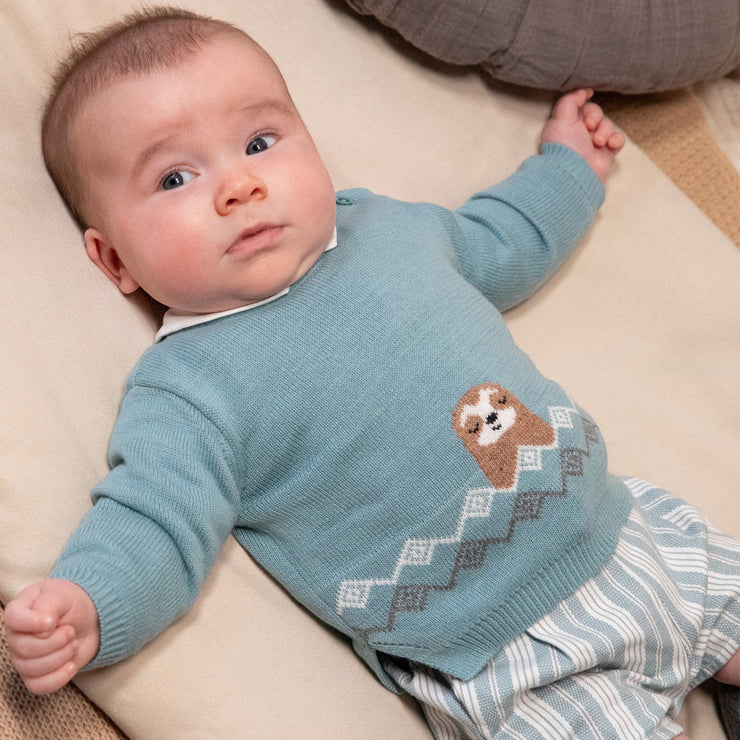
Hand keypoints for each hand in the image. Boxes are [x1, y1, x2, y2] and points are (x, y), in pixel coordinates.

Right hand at [4, 579, 99, 693]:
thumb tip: (43, 628)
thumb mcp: (62, 595)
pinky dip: (58, 678)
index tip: (53, 622)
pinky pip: (38, 686)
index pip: (13, 618)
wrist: (88, 621)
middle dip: (56, 641)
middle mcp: (16, 636)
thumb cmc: (71, 603)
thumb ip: (49, 606)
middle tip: (71, 631)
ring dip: (62, 656)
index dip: (32, 623)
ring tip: (72, 642)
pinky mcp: (35, 675)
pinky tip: (71, 665)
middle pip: (25, 649)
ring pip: (33, 669)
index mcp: (20, 610)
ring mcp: (23, 658)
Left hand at [540, 88, 624, 182]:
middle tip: (589, 127)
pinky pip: (617, 140)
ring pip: (608, 125)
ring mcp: (592, 145)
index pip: (580, 107)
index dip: (585, 104)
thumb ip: (570, 100)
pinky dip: (616, 140)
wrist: (574, 175)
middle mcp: (578, 134)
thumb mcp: (561, 117)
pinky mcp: (605, 154)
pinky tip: (609, 145)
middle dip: (595, 116)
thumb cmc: (564, 147)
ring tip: (597, 142)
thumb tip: (583, 91)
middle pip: (596, 113)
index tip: (587, 99)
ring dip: (605, 130)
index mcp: (565, 125)